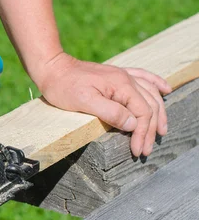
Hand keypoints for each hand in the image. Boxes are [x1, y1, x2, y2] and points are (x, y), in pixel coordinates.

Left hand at [35, 53, 171, 156]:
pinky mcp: (116, 75)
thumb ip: (110, 113)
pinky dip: (157, 85)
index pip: (143, 112)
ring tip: (162, 131)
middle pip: (149, 106)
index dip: (142, 133)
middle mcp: (126, 78)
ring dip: (159, 113)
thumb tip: (133, 124)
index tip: (138, 150)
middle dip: (151, 130)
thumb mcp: (84, 102)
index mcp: (121, 85)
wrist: (52, 68)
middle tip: (146, 150)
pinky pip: (144, 78)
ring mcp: (123, 75)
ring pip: (150, 94)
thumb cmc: (64, 86)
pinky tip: (166, 90)